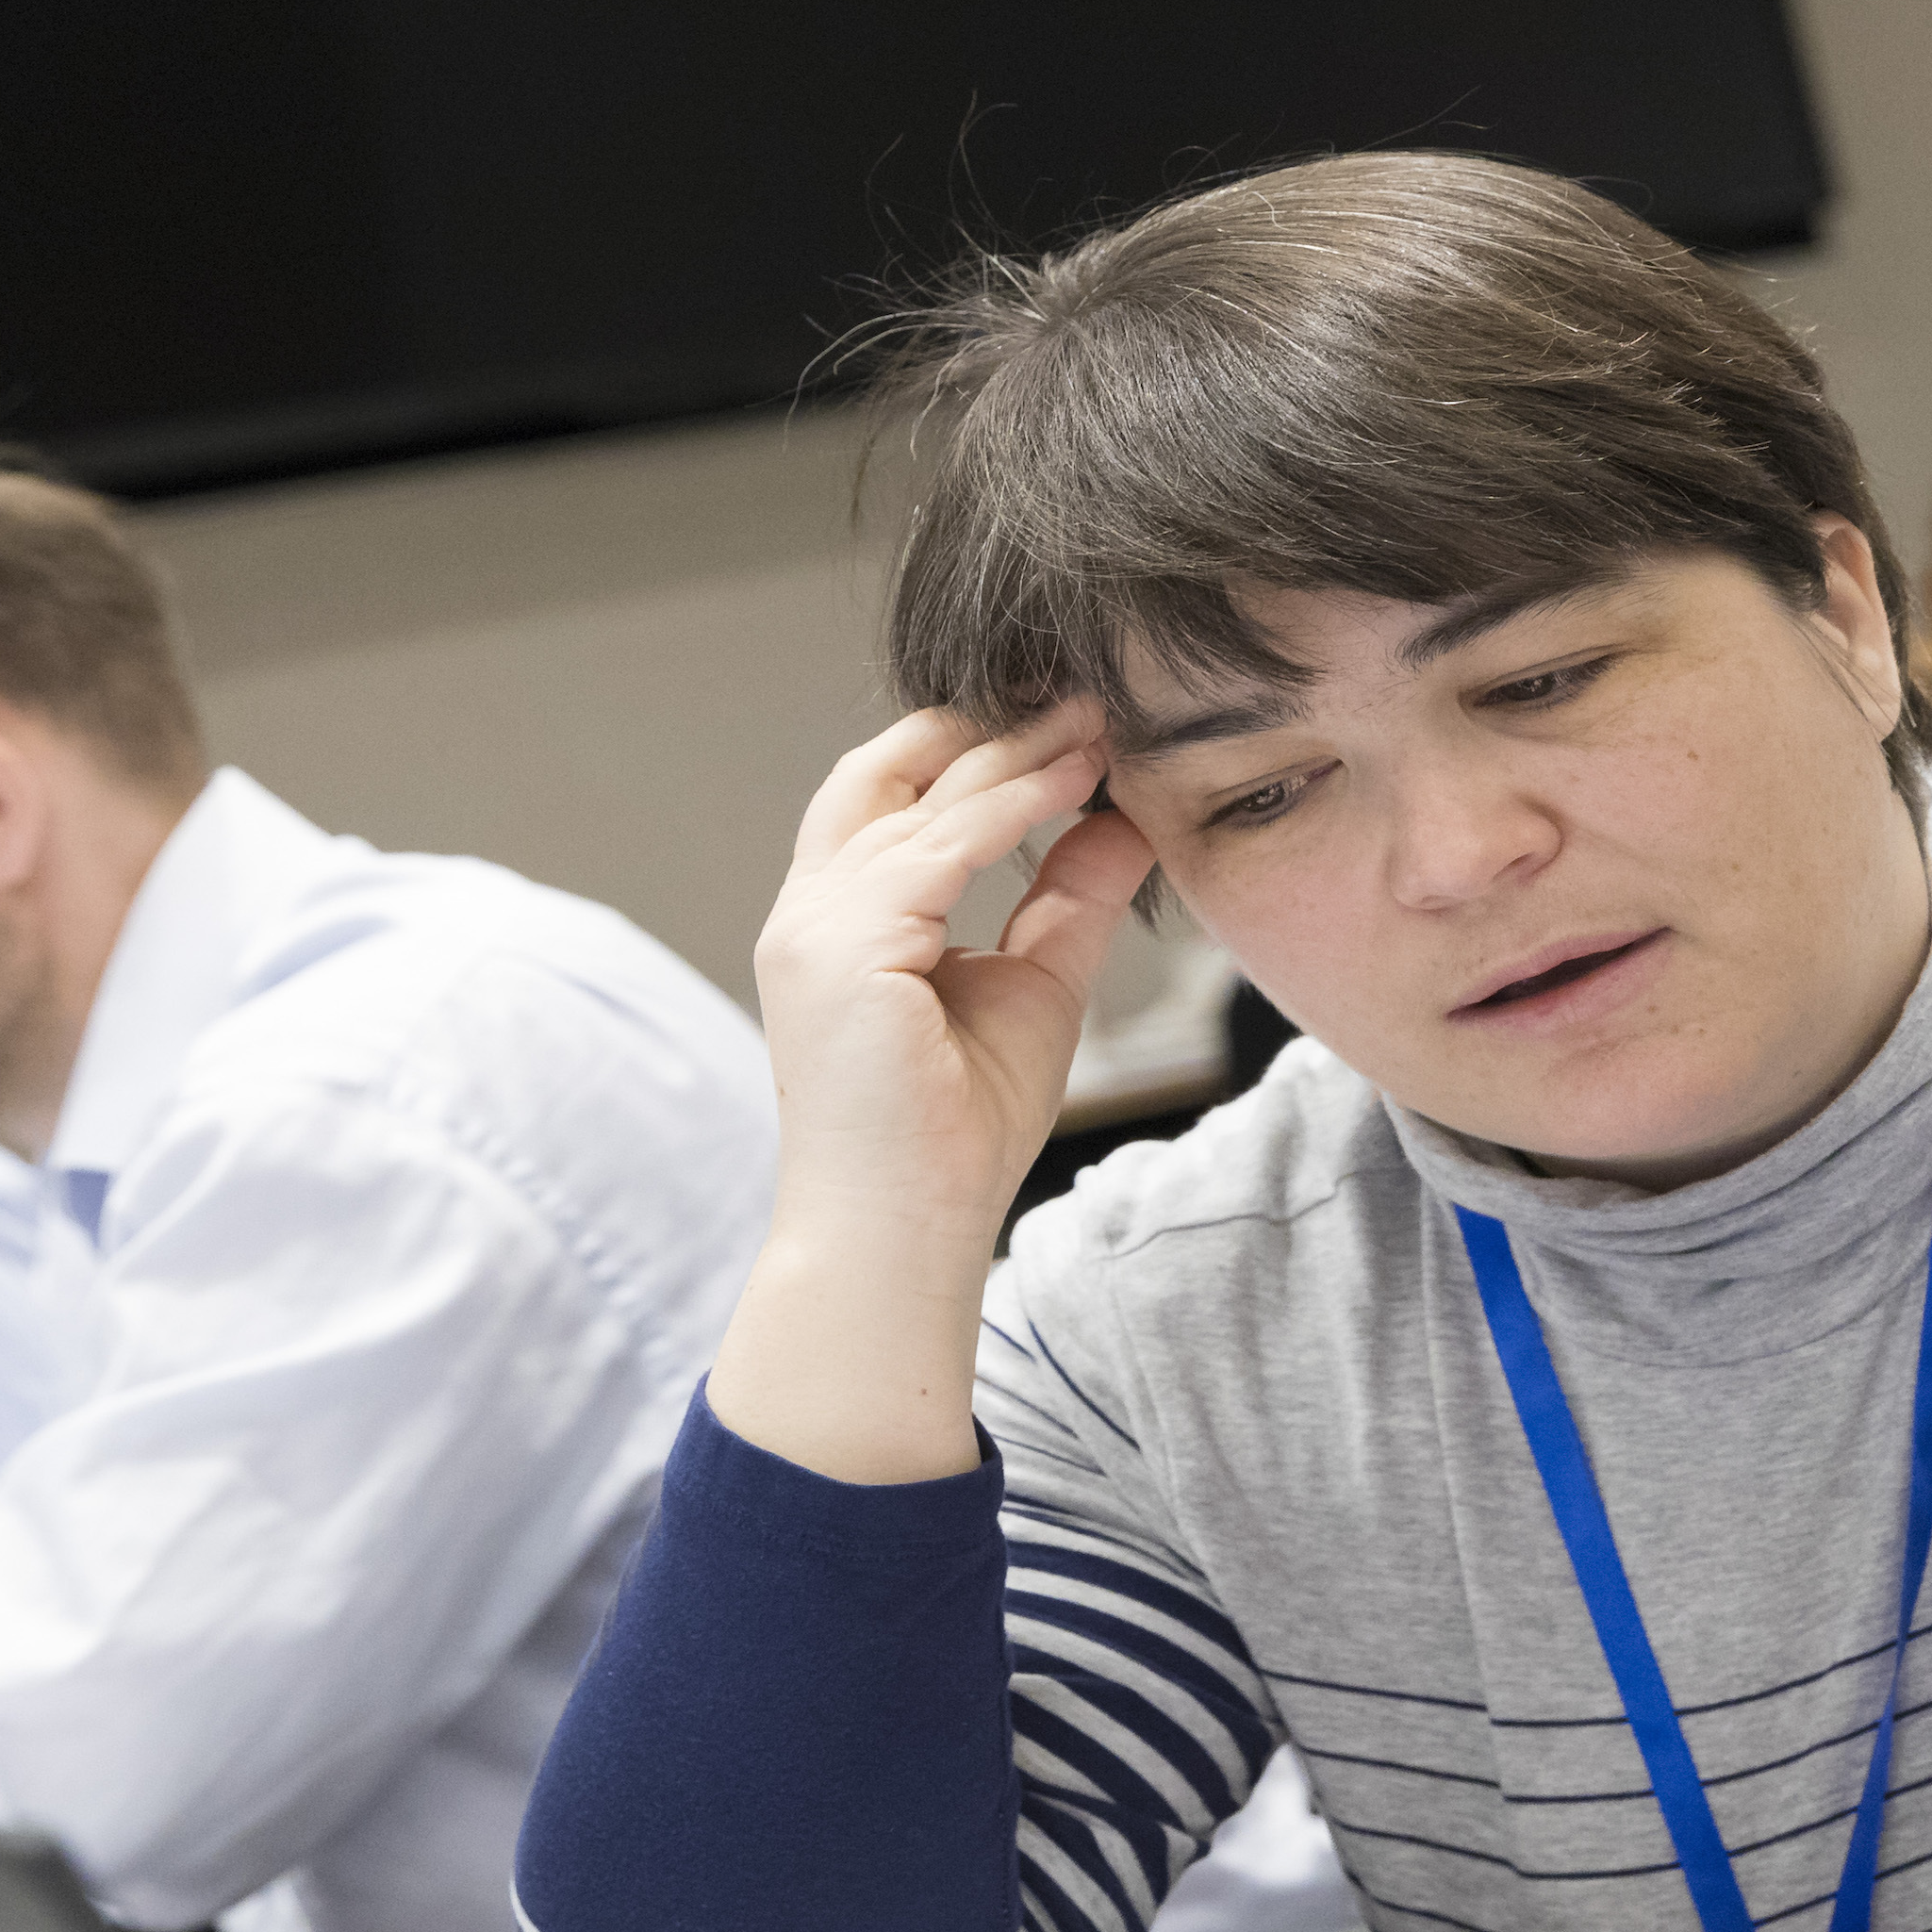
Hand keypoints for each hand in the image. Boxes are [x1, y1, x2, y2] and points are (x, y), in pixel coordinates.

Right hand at [711, 704, 1157, 1482]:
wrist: (901, 1242)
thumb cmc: (953, 1141)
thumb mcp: (1034, 989)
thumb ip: (1067, 900)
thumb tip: (1123, 817)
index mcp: (837, 923)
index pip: (889, 799)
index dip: (975, 750)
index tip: (1070, 718)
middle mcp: (808, 913)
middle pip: (884, 773)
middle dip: (987, 726)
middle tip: (1083, 689)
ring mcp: (813, 927)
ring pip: (917, 800)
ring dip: (1015, 754)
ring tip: (1098, 721)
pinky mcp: (839, 948)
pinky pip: (935, 847)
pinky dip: (1009, 806)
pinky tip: (1075, 778)